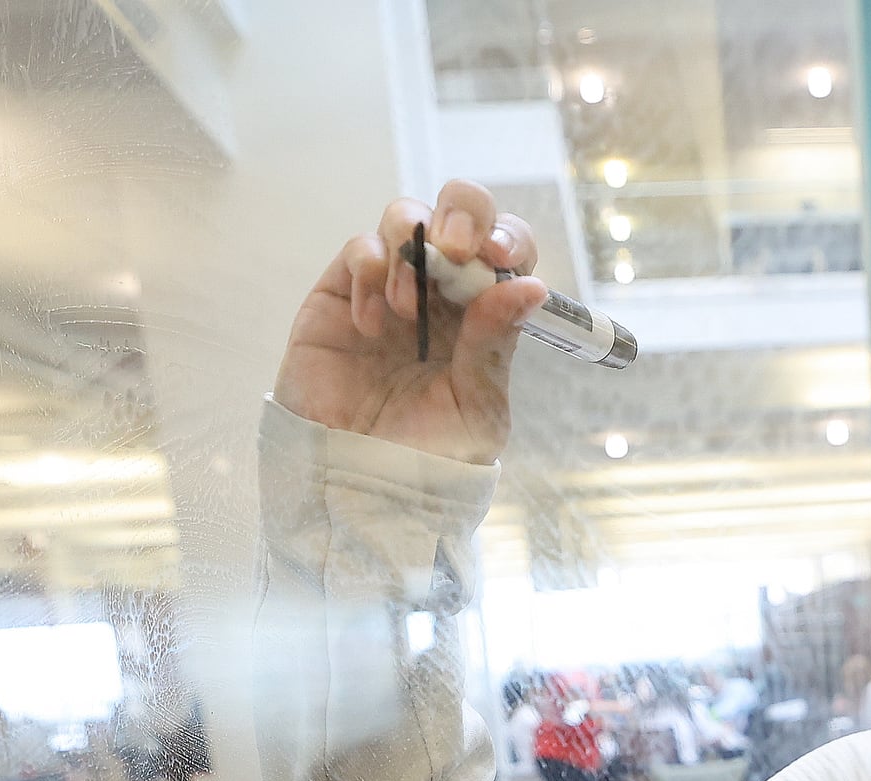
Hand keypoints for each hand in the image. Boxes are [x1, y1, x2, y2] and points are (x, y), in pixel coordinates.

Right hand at [273, 180, 553, 465]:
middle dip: (462, 213)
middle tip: (457, 249)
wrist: (356, 480)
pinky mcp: (340, 292)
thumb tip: (529, 286)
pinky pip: (358, 250)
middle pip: (458, 210)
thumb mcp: (475, 408)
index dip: (507, 237)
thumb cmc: (426, 453)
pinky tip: (371, 325)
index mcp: (484, 313)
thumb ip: (495, 346)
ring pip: (406, 217)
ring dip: (411, 249)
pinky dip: (368, 271)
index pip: (506, 249)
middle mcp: (441, 289)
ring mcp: (390, 285)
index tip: (500, 256)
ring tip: (409, 309)